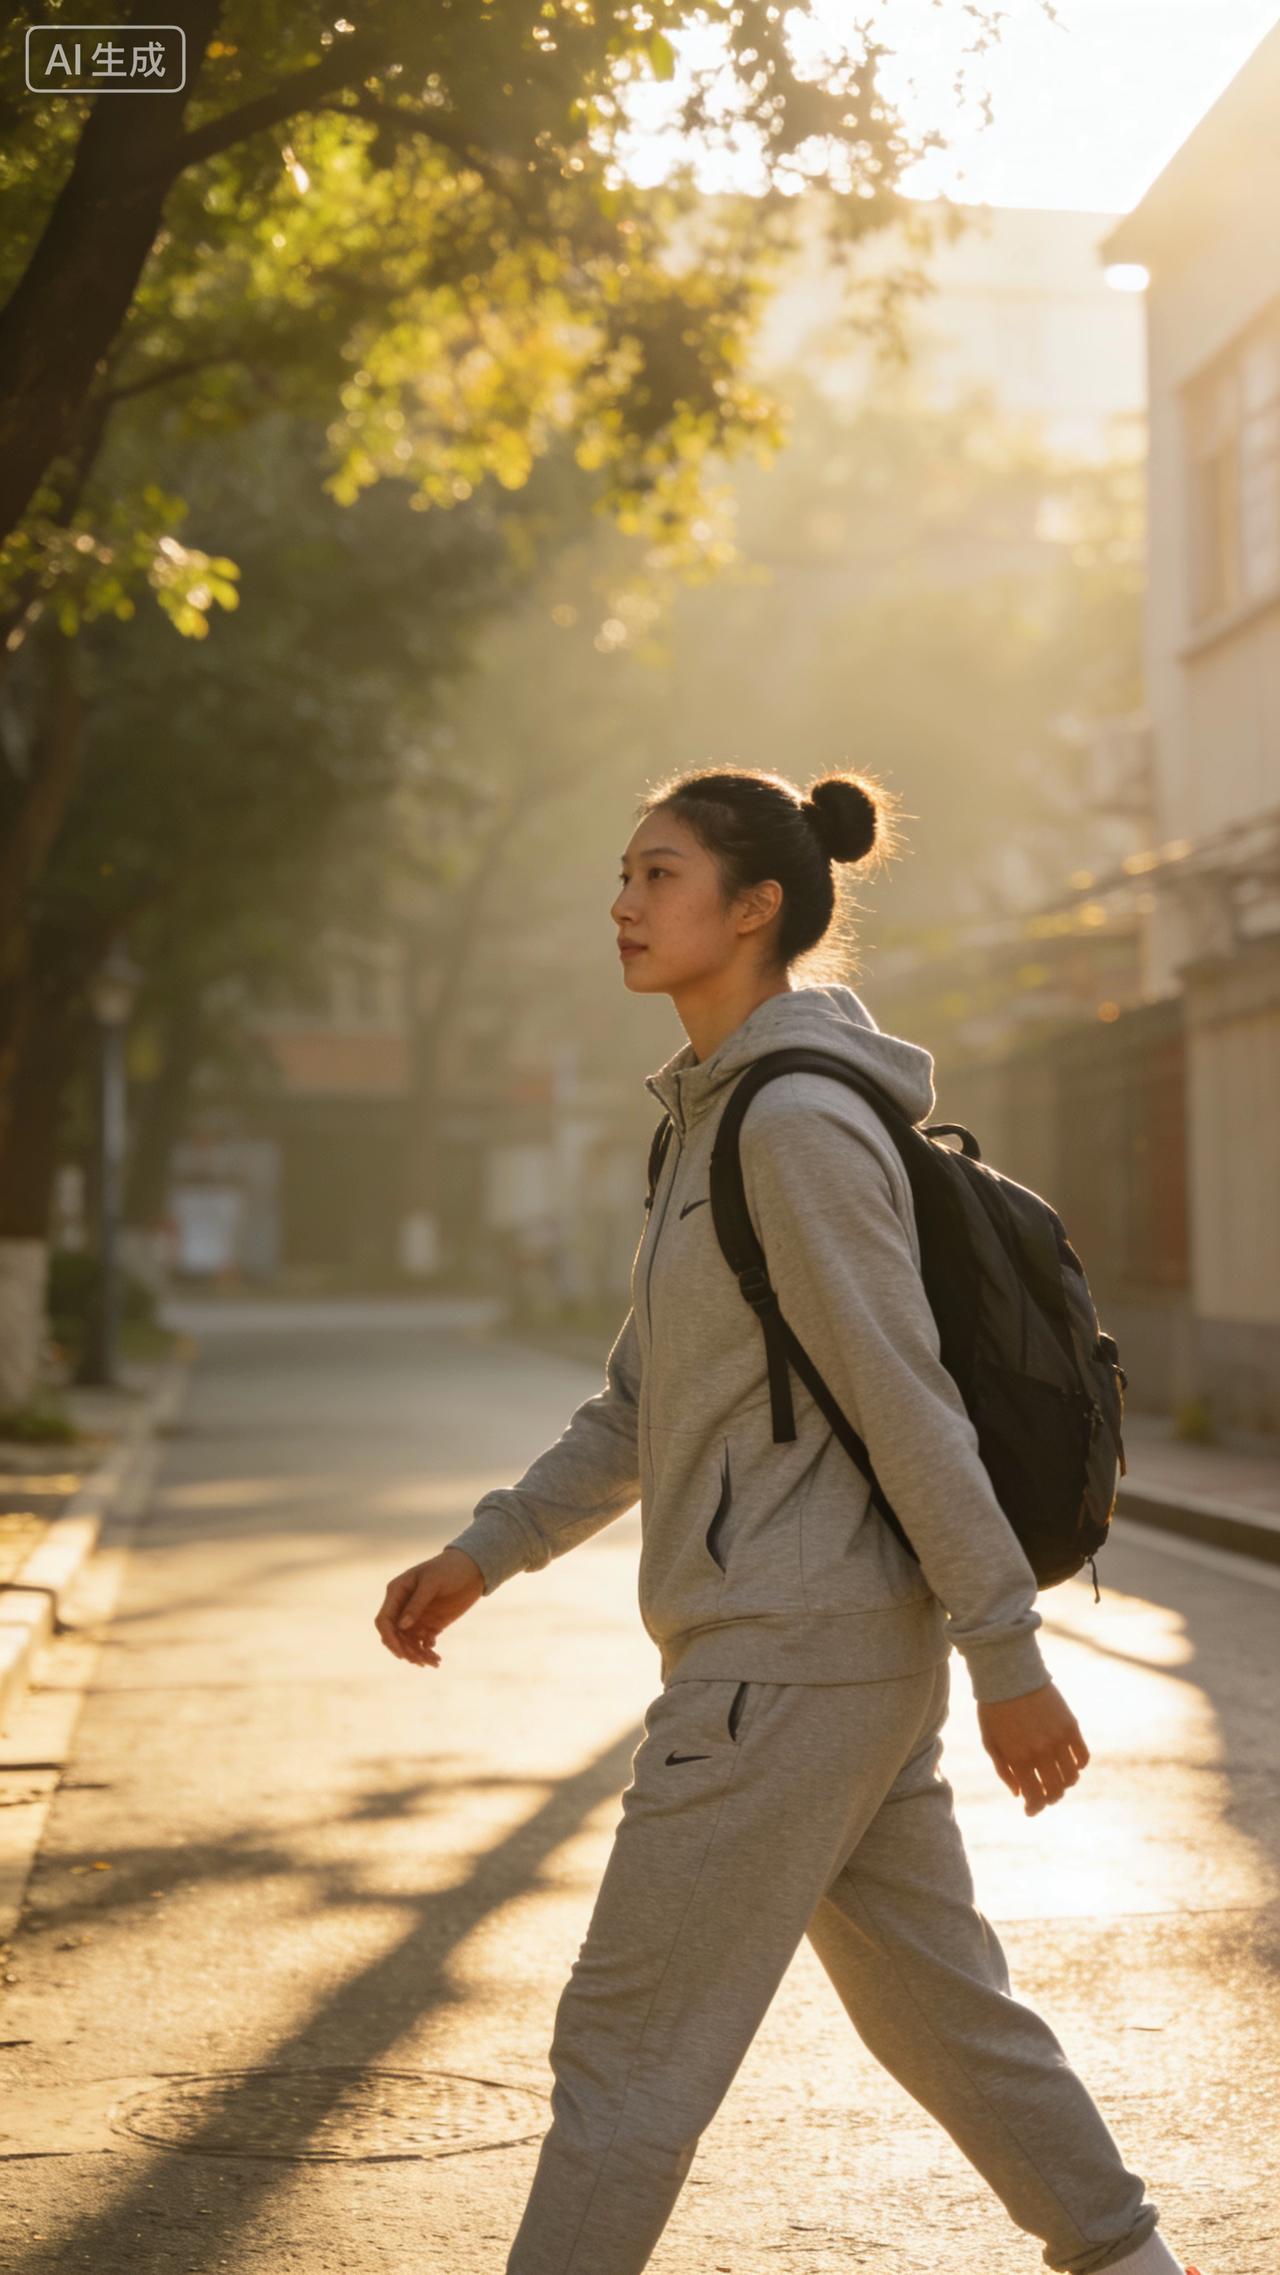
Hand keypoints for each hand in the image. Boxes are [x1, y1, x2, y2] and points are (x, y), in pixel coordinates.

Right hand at [374, 1547, 484, 1668]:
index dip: (389, 1637)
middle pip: (394, 1635)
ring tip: (433, 1662)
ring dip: (416, 1655)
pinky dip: (427, 1652)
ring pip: (408, 1643)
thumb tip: (401, 1626)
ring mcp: (416, 1617)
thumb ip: (416, 1603)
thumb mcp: (432, 1583)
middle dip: (404, 1650)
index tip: (400, 1652)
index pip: (384, 1620)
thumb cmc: (449, 1569)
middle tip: (420, 1660)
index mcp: (397, 1592)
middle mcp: (403, 1607)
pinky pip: (423, 1643)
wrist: (473, 1568)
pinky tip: (436, 1658)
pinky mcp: (431, 1625)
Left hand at [976, 1680, 1088, 1816]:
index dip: (1034, 1808)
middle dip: (1050, 1798)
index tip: (1031, 1810)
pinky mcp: (1071, 1727)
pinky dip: (1079, 1766)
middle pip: (1055, 1791)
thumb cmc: (994, 1709)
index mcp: (1018, 1759)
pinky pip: (1083, 1757)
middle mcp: (1041, 1752)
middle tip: (1045, 1796)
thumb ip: (1003, 1770)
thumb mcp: (990, 1741)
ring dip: (1065, 1784)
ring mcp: (1058, 1740)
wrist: (1010, 1674)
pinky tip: (1070, 1765)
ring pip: (1071, 1777)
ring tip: (1057, 1780)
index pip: (1034, 1797)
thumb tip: (1019, 1794)